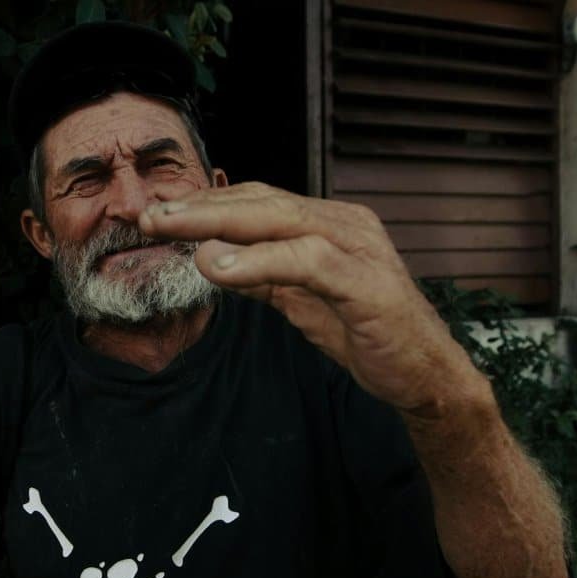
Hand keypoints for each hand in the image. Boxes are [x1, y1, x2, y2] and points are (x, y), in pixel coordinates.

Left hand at [138, 182, 484, 415]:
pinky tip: (220, 268)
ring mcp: (360, 248)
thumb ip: (261, 276)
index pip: (258, 201)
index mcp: (328, 224)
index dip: (207, 204)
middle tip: (151, 215)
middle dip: (202, 207)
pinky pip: (307, 262)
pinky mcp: (368, 283)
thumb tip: (209, 257)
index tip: (160, 213)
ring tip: (174, 232)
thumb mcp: (300, 299)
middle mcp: (345, 224)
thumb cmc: (365, 332)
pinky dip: (260, 260)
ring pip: (281, 221)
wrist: (425, 376)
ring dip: (221, 223)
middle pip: (262, 203)